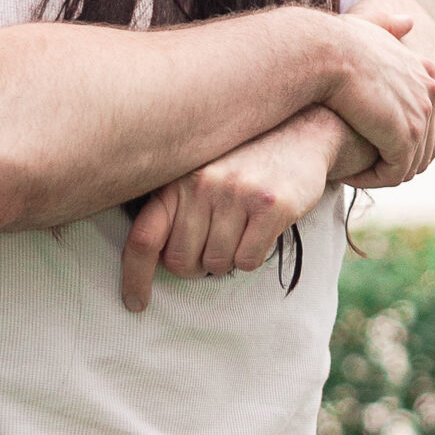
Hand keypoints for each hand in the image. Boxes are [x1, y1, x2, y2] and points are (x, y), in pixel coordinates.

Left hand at [120, 108, 346, 313]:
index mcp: (175, 179)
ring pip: (216, 264)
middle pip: (180, 262)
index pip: (144, 238)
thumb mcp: (197, 171)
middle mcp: (201, 184)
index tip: (135, 303)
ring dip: (226, 259)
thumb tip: (153, 262)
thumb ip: (174, 207)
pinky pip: (248, 261)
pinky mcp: (270, 205)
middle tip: (211, 246)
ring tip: (239, 229)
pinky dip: (251, 256)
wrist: (299, 131)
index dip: (134, 277)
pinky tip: (259, 229)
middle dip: (194, 266)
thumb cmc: (240, 161)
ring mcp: (236, 193)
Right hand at [323, 7, 434, 185]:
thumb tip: (409, 23)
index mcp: (425, 70)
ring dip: (381, 173)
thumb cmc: (332, 39)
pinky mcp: (406, 137)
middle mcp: (431, 92)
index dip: (409, 139)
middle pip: (426, 146)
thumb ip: (389, 27)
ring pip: (410, 164)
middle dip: (396, 160)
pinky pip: (395, 173)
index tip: (375, 147)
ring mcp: (421, 115)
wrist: (323, 52)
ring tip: (351, 171)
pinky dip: (372, 179)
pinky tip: (346, 174)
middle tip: (364, 166)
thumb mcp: (368, 26)